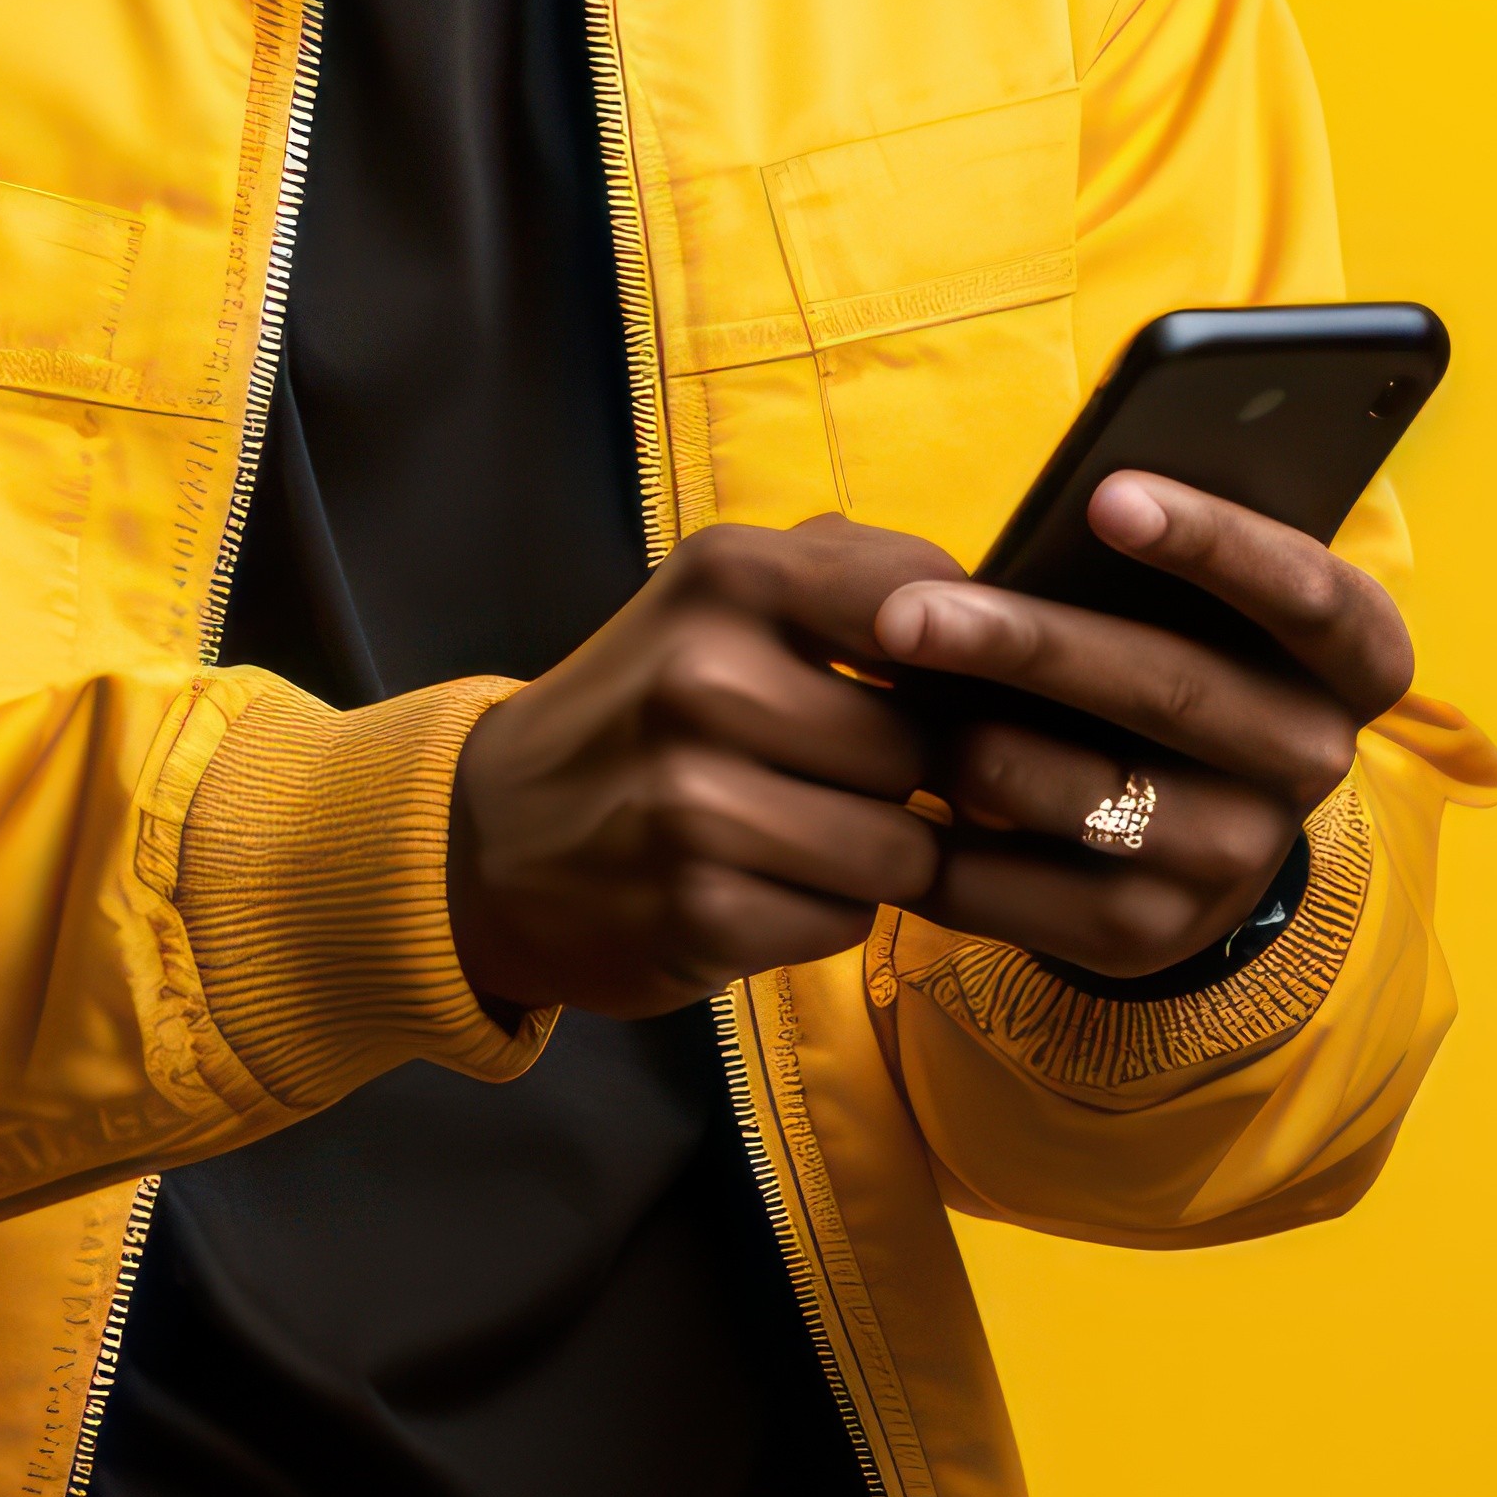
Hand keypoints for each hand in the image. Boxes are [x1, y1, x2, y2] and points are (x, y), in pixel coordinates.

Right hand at [438, 517, 982, 1021]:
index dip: (963, 660)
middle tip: (844, 776)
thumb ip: (865, 578)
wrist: (485, 840)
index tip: (939, 685)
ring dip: (877, 854)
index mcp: (728, 576)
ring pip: (904, 846)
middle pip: (927, 746)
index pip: (932, 601)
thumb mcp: (727, 599)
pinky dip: (824, 912)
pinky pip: (849, 920)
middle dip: (912, 775)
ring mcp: (694, 804)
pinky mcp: (697, 912)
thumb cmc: (650, 709)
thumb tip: (1011, 629)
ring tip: (804, 832)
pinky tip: (760, 886)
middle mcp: (704, 679)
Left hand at [858, 472, 1414, 984]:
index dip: (1214, 543)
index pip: (1308, 593)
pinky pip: (1024, 887)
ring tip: (890, 701)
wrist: (1194, 838)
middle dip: (1029, 645)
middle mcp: (1315, 760)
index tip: (1106, 497)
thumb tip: (1058, 514)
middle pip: (1170, 691)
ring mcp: (1239, 857)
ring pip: (1088, 791)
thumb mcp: (1205, 609)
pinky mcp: (1151, 934)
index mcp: (1355, 659)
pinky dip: (943, 840)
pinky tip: (878, 797)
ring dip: (975, 745)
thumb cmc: (1179, 661)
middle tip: (907, 614)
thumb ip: (1157, 561)